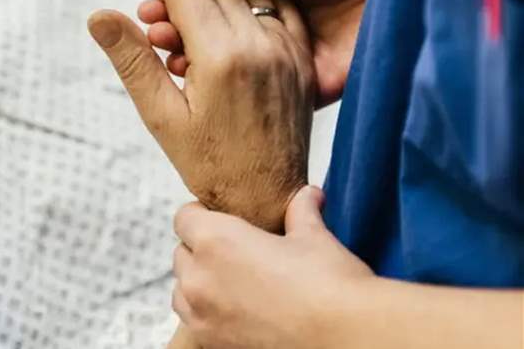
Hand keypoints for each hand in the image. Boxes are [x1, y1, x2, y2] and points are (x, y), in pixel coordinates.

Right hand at [88, 0, 314, 231]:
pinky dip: (245, 4)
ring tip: (175, 10)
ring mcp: (286, 52)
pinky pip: (273, 13)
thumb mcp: (162, 116)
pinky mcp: (300, 61)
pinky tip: (223, 14)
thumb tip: (98, 15)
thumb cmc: (210, 165)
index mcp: (222, 59)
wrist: (269, 201)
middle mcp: (260, 47)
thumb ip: (132, 60)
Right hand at [138, 0, 383, 106]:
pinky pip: (259, 89)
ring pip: (227, 63)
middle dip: (177, 28)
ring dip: (192, 56)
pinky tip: (198, 76)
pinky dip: (227, 85)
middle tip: (151, 25)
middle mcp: (268, 25)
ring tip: (166, 48)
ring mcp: (283, 57)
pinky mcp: (303, 85)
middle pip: (211, 32)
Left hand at [172, 186, 373, 348]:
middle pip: (181, 253)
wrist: (347, 339)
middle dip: (201, 250)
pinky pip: (194, 321)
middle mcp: (200, 278)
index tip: (219, 217)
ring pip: (182, 290)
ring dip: (199, 282)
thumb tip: (308, 195)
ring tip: (231, 283)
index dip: (202, 213)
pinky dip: (207, 314)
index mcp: (216, 241)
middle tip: (232, 252)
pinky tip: (237, 311)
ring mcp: (202, 316)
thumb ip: (301, 211)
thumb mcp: (313, 237)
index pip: (184, 217)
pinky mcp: (211, 344)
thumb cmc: (329, 286)